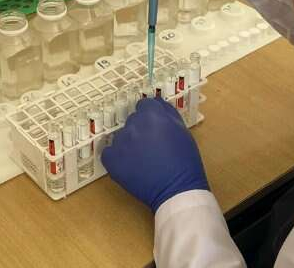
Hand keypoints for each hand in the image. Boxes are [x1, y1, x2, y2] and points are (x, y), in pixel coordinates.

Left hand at [101, 97, 208, 211]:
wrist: (177, 191)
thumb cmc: (184, 162)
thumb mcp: (182, 131)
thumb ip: (168, 112)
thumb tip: (157, 102)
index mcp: (152, 115)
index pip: (144, 105)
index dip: (150, 116)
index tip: (154, 127)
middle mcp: (134, 125)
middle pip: (133, 120)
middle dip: (141, 129)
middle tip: (152, 146)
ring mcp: (121, 143)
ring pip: (122, 136)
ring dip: (129, 143)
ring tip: (143, 159)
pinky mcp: (112, 160)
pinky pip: (109, 152)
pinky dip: (117, 157)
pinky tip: (130, 165)